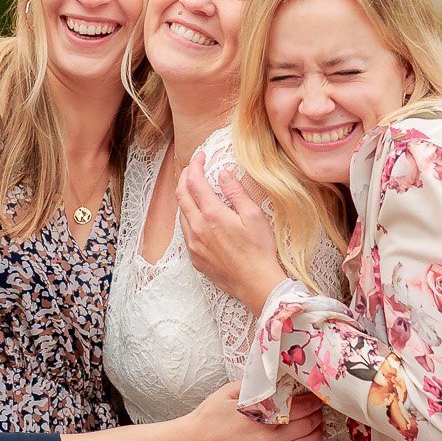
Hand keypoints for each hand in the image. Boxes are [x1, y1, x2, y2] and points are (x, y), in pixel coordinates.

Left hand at [179, 159, 290, 307]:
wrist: (256, 284)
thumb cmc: (260, 250)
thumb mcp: (253, 216)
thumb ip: (236, 192)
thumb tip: (223, 174)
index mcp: (212, 215)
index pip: (195, 182)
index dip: (195, 165)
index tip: (200, 156)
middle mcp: (197, 229)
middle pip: (181, 195)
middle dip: (185, 177)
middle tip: (194, 168)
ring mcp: (194, 245)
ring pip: (181, 214)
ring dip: (185, 198)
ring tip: (195, 190)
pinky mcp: (195, 258)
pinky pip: (186, 232)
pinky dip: (188, 217)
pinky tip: (199, 217)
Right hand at [185, 383, 322, 440]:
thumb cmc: (207, 419)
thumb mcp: (229, 393)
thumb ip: (254, 387)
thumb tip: (275, 381)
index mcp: (260, 420)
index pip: (296, 409)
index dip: (310, 402)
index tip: (315, 397)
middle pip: (304, 428)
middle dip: (316, 417)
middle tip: (320, 410)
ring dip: (316, 436)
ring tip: (319, 427)